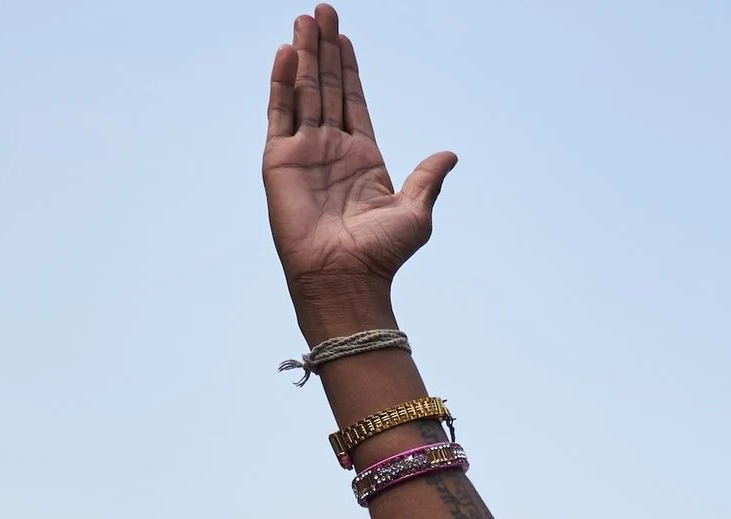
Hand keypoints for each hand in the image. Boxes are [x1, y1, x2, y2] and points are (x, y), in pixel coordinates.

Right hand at [264, 6, 455, 322]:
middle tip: (322, 9)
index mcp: (364, 158)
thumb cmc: (381, 255)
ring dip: (303, 55)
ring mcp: (305, 153)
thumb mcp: (416, 212)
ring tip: (304, 19)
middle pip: (326, 87)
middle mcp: (332, 150)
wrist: (346, 279)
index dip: (348, 68)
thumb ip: (428, 178)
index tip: (344, 36)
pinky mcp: (281, 161)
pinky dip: (282, 83)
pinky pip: (280, 114)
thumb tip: (450, 154)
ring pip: (303, 92)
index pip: (354, 101)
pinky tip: (284, 54)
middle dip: (324, 49)